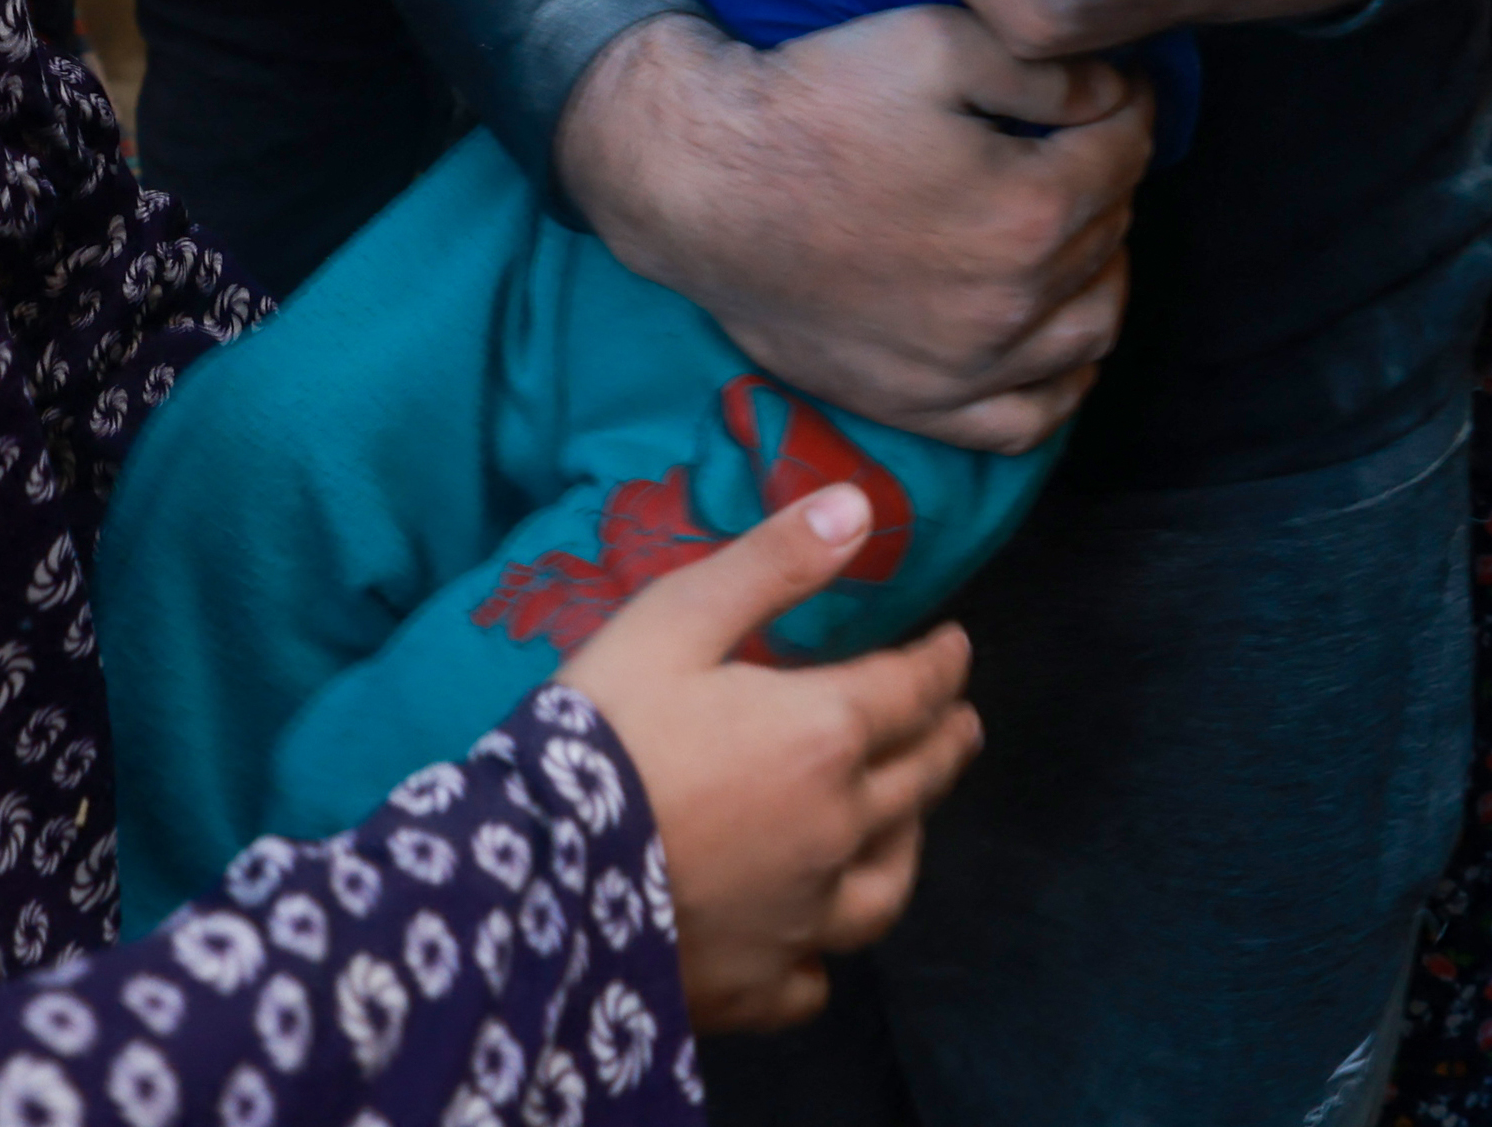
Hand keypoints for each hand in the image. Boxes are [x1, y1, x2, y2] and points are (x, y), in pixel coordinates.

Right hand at [556, 10, 1145, 454]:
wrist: (699, 186)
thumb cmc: (812, 105)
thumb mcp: (936, 43)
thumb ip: (1049, 68)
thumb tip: (1118, 94)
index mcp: (1029, 209)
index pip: (1128, 149)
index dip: (1128, 104)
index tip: (1111, 86)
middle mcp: (1013, 304)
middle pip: (1111, 230)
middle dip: (1106, 176)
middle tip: (1077, 140)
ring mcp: (969, 369)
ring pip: (1094, 327)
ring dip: (1102, 270)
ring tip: (1071, 226)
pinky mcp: (922, 408)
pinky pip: (1032, 419)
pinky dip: (1063, 379)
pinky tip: (1052, 334)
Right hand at [559, 484, 984, 1034]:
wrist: (531, 876)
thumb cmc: (600, 731)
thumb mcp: (676, 619)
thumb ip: (772, 564)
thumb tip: (858, 506)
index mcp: (824, 735)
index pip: (912, 692)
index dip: (941, 663)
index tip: (955, 647)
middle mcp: (835, 830)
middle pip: (919, 783)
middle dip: (946, 741)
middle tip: (960, 723)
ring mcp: (802, 918)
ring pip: (887, 887)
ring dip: (907, 845)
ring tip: (909, 824)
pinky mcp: (756, 986)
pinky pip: (815, 979)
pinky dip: (822, 957)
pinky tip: (812, 948)